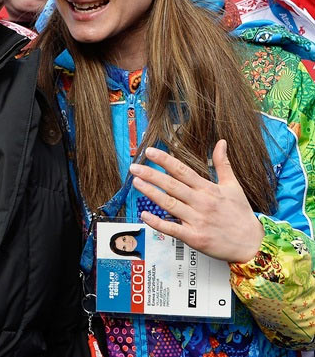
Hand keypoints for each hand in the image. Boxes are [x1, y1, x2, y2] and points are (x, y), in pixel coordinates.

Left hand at [129, 140, 265, 263]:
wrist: (252, 244)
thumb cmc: (241, 214)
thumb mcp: (234, 186)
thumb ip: (223, 164)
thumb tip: (221, 142)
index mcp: (208, 189)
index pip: (182, 171)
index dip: (165, 160)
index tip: (150, 151)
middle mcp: (201, 203)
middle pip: (172, 185)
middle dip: (152, 175)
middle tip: (134, 166)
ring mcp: (197, 220)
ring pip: (170, 204)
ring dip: (151, 193)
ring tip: (136, 182)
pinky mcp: (194, 238)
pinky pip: (172, 228)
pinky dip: (157, 222)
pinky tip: (144, 214)